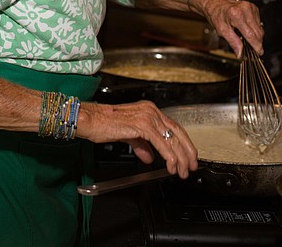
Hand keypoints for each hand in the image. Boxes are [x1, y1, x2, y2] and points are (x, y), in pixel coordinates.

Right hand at [77, 100, 197, 177]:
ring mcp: (148, 117)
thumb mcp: (127, 135)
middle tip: (191, 166)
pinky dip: (169, 157)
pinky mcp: (142, 125)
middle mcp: (151, 111)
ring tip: (182, 171)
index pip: (174, 127)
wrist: (90, 119)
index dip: (184, 143)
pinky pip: (162, 143)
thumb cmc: (103, 124)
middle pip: (178, 132)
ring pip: (172, 139)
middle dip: (188, 152)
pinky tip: (171, 166)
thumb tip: (150, 157)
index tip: (188, 156)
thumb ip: (141, 144)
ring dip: (180, 158)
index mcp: (150, 111)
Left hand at [197, 0, 263, 55]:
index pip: (251, 34)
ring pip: (260, 28)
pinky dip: (255, 28)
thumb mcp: (221, 30)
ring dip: (256, 36)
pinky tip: (247, 29)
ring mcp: (250, 7)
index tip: (259, 52)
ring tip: (246, 37)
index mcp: (237, 15)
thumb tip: (240, 52)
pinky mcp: (253, 7)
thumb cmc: (216, 15)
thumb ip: (232, 42)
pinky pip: (258, 22)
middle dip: (257, 42)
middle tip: (253, 49)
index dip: (256, 45)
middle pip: (258, 32)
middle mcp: (245, 9)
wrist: (215, 4)